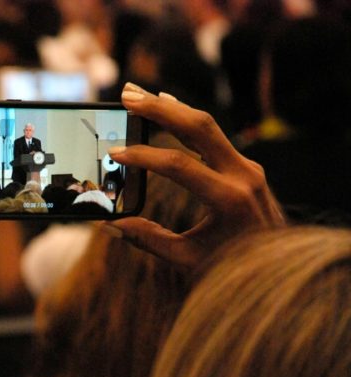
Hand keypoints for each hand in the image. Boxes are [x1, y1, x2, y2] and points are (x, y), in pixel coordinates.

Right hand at [106, 83, 284, 269]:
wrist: (280, 268)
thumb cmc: (233, 267)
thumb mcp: (188, 259)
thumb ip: (148, 239)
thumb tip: (110, 226)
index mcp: (230, 199)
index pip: (179, 165)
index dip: (143, 156)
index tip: (115, 153)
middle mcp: (243, 175)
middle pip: (199, 127)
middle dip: (159, 109)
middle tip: (127, 96)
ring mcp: (247, 167)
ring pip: (207, 124)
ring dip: (171, 107)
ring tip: (137, 95)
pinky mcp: (244, 167)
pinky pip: (214, 135)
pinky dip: (186, 120)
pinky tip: (167, 107)